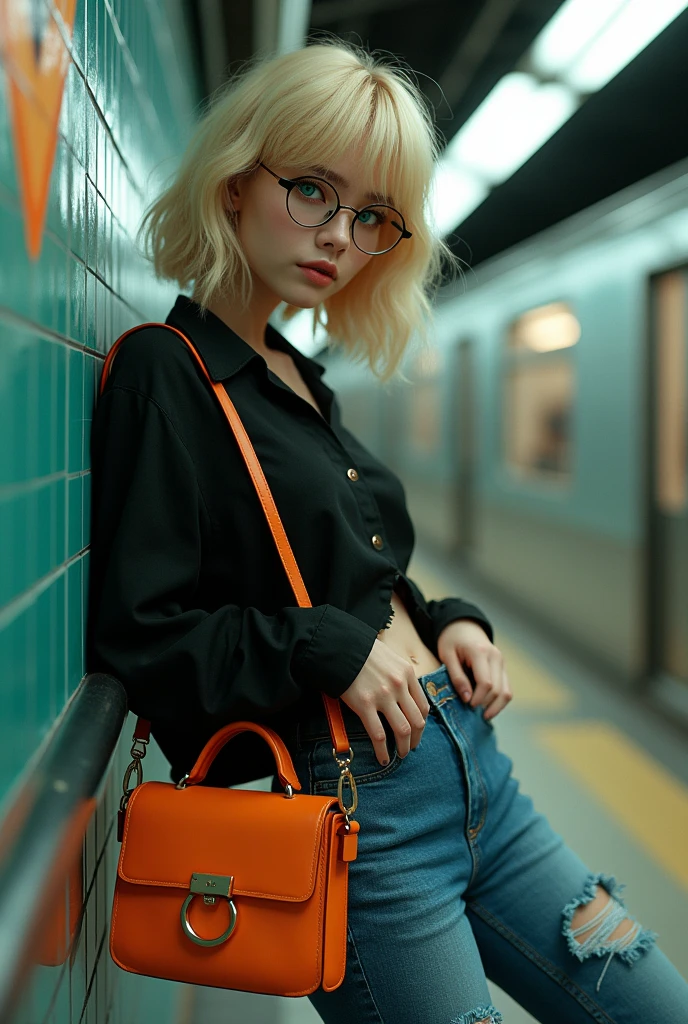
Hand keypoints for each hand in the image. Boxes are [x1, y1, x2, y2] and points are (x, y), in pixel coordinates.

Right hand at [339, 639, 429, 764]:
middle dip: (416, 738)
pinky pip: (379, 735)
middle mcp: (399, 686)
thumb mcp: (389, 658)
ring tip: (400, 755)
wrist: (339, 646)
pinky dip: (383, 751)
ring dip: (404, 747)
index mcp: (407, 673)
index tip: (417, 731)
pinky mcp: (365, 705)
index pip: (423, 705)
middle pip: (417, 721)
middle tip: (412, 747)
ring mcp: (383, 696)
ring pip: (403, 730)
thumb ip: (398, 675)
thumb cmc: (362, 651)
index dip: (422, 723)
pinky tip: (382, 759)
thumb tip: (402, 694)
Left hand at [437, 619, 511, 720]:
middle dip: (486, 704)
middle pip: (498, 689)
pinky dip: (500, 701)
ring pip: (506, 692)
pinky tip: (489, 709)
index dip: (478, 698)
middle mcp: (496, 657)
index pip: (486, 682)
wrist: (463, 626)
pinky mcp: (503, 668)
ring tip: (483, 716)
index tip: (467, 705)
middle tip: (472, 712)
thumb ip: (456, 676)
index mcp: (481, 652)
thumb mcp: (447, 655)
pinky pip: (507, 689)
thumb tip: (467, 698)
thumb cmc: (451, 640)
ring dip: (496, 706)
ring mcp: (502, 662)